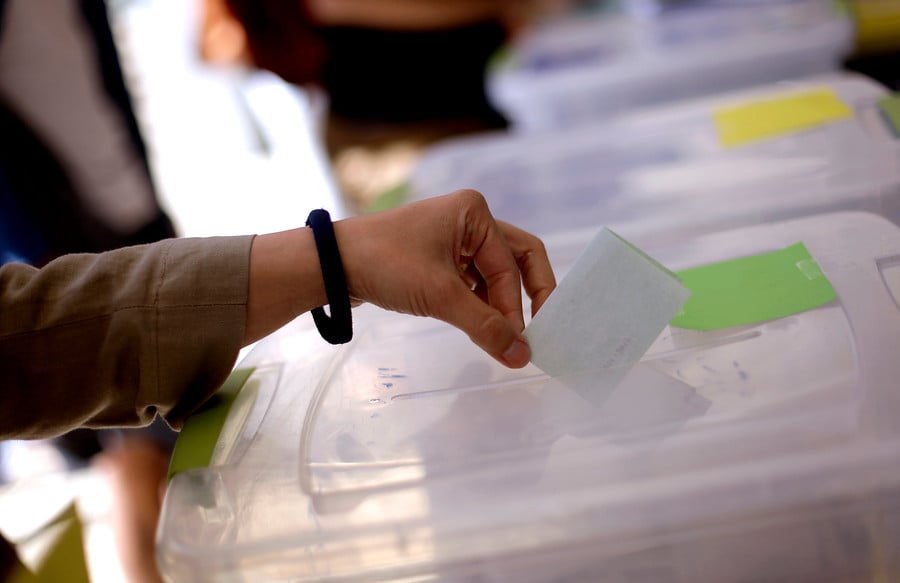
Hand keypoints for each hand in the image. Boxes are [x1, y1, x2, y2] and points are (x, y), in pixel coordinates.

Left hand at [336, 189, 555, 366]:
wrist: (333, 264)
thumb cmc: (386, 265)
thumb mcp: (440, 296)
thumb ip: (485, 326)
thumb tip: (522, 356)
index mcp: (475, 212)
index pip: (512, 265)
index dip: (516, 307)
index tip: (518, 344)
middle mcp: (470, 219)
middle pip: (518, 260)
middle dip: (525, 297)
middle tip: (536, 332)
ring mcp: (455, 237)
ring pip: (496, 274)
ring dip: (500, 304)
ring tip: (500, 337)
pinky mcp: (440, 257)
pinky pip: (474, 280)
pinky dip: (480, 303)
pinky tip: (478, 325)